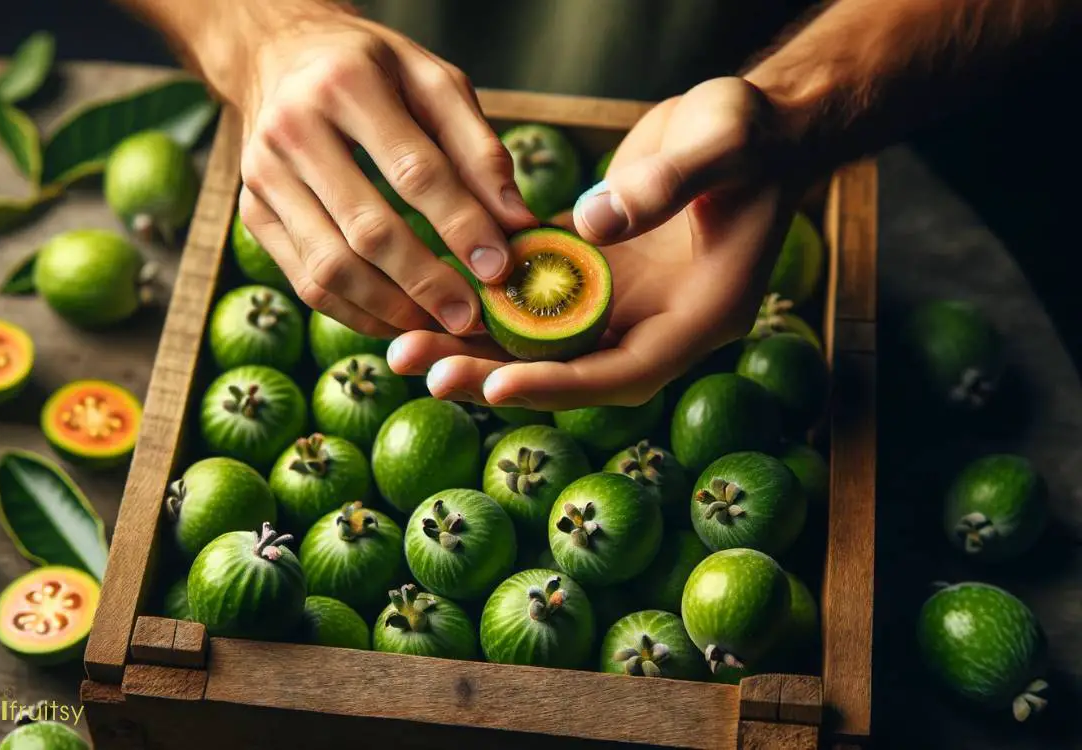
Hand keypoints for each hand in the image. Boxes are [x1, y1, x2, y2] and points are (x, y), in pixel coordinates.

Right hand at [230, 3, 537, 338]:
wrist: (280, 54)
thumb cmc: (375, 71)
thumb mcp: (434, 82)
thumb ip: (479, 149)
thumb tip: (516, 221)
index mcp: (347, 83)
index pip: (414, 170)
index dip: (461, 224)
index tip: (499, 267)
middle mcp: (293, 129)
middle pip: (367, 229)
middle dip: (427, 282)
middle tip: (472, 316)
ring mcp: (263, 176)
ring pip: (330, 268)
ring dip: (391, 309)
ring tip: (439, 324)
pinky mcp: (252, 213)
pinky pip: (306, 282)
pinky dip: (357, 313)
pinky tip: (398, 319)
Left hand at [387, 77, 802, 409]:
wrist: (750, 130)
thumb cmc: (750, 135)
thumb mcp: (723, 143)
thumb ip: (667, 183)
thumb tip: (594, 225)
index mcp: (697, 317)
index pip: (624, 372)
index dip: (562, 382)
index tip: (500, 382)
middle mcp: (651, 324)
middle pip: (565, 370)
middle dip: (493, 375)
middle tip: (420, 369)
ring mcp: (616, 302)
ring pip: (537, 341)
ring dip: (472, 344)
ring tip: (403, 345)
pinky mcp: (587, 272)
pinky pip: (528, 296)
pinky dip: (481, 298)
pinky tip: (427, 291)